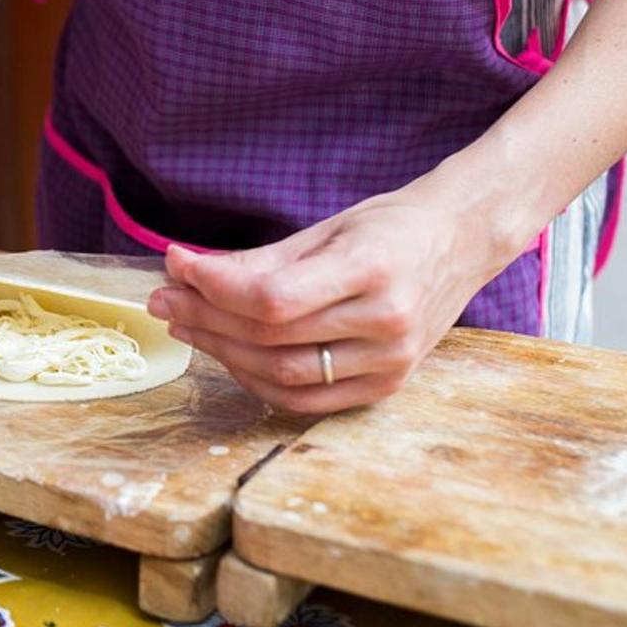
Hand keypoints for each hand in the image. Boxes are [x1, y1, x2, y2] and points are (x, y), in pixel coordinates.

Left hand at [147, 188, 507, 413]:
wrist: (462, 242)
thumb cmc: (390, 227)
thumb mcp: (326, 229)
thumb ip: (259, 260)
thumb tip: (186, 271)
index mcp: (373, 270)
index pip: (272, 298)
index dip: (214, 289)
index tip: (175, 267)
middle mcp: (386, 322)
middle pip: (270, 337)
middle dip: (205, 317)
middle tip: (164, 299)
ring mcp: (391, 361)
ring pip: (281, 374)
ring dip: (222, 351)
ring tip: (188, 324)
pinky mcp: (387, 385)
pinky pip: (305, 400)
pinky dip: (258, 380)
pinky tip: (229, 354)